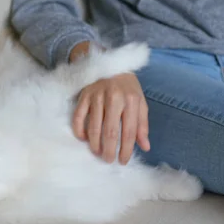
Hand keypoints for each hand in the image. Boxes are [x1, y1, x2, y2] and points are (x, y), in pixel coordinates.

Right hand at [68, 41, 150, 164]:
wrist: (110, 62)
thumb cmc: (127, 87)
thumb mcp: (140, 102)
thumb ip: (142, 125)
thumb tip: (145, 147)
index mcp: (131, 100)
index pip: (129, 132)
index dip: (126, 150)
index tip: (123, 161)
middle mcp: (114, 98)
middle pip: (110, 132)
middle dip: (109, 151)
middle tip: (108, 160)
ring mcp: (97, 96)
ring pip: (93, 127)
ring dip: (94, 144)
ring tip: (98, 152)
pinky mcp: (84, 95)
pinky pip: (79, 117)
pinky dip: (79, 130)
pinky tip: (84, 139)